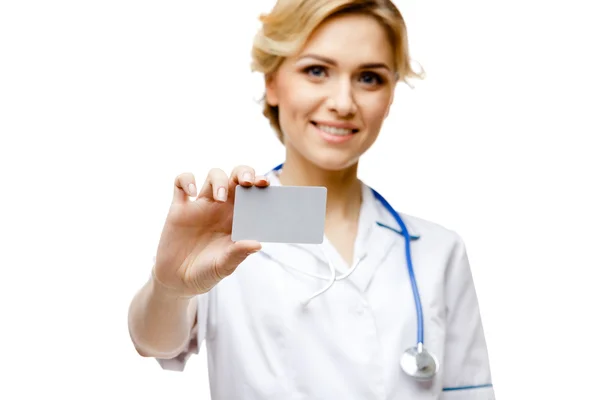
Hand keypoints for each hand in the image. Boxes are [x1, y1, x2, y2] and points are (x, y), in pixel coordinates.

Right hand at [152, 165, 268, 296]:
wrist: (178, 281)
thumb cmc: (206, 272)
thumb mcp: (224, 266)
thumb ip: (238, 254)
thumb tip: (257, 244)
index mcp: (237, 219)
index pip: (252, 193)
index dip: (259, 184)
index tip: (265, 184)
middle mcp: (221, 208)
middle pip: (236, 177)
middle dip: (244, 172)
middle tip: (247, 182)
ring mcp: (201, 206)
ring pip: (214, 176)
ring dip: (219, 180)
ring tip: (219, 198)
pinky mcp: (180, 208)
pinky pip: (181, 183)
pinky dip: (186, 180)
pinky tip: (191, 193)